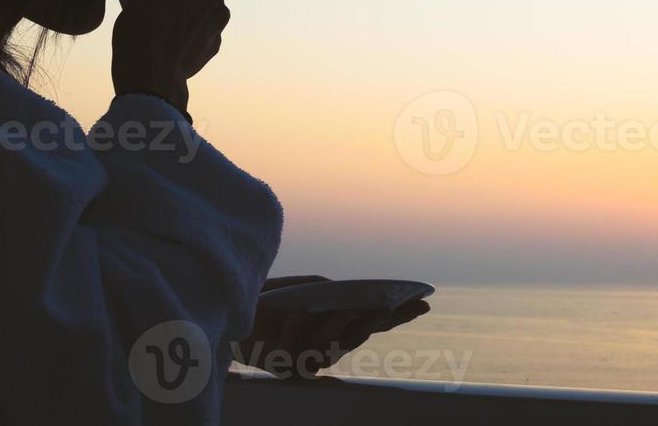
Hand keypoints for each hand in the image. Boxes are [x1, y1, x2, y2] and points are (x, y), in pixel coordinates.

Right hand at [111, 0, 228, 110]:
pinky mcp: (219, 41)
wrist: (150, 72)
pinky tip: (176, 45)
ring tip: (170, 28)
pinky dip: (195, 35)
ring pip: (207, 9)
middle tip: (165, 6)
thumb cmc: (137, 28)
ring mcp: (219, 17)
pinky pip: (207, 32)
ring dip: (195, 14)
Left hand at [233, 276, 430, 379]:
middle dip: (374, 322)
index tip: (424, 302)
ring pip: (331, 348)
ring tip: (347, 308)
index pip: (376, 321)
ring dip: (339, 326)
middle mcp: (329, 347)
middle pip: (359, 337)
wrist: (233, 313)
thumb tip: (345, 303)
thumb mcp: (307, 288)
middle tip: (386, 307)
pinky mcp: (283, 368)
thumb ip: (330, 294)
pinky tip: (299, 314)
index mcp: (339, 326)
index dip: (400, 315)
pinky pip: (297, 351)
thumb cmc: (273, 299)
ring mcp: (307, 360)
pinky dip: (297, 330)